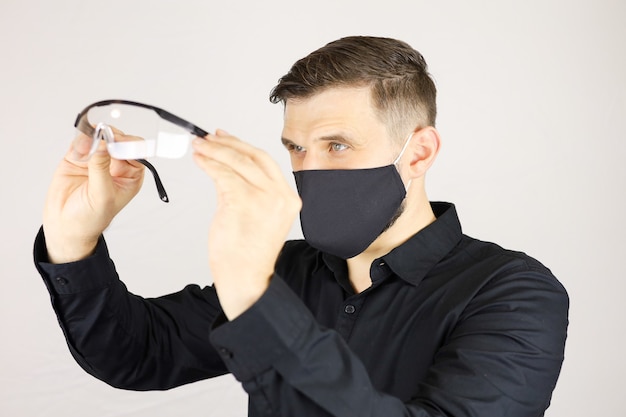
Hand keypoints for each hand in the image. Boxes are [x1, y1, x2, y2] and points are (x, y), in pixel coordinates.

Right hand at [43, 131, 144, 262]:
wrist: (65, 225)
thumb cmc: (91, 217)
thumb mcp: (101, 195)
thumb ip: (101, 169)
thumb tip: (103, 144)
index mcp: (130, 175)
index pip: (136, 152)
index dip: (128, 144)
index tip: (116, 142)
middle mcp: (116, 165)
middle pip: (118, 140)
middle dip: (110, 137)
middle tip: (100, 138)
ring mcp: (97, 159)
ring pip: (99, 136)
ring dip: (94, 136)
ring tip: (86, 145)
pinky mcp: (78, 157)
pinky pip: (81, 140)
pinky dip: (80, 140)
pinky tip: (79, 149)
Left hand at [192, 130, 300, 318]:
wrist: (246, 278)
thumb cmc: (248, 252)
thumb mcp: (257, 215)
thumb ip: (249, 190)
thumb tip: (226, 166)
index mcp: (288, 198)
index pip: (265, 162)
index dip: (242, 146)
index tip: (225, 138)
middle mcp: (280, 196)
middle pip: (253, 157)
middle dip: (227, 144)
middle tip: (208, 139)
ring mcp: (263, 198)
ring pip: (237, 163)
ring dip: (214, 152)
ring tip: (198, 148)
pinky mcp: (243, 202)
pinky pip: (223, 175)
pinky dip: (209, 165)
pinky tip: (200, 161)